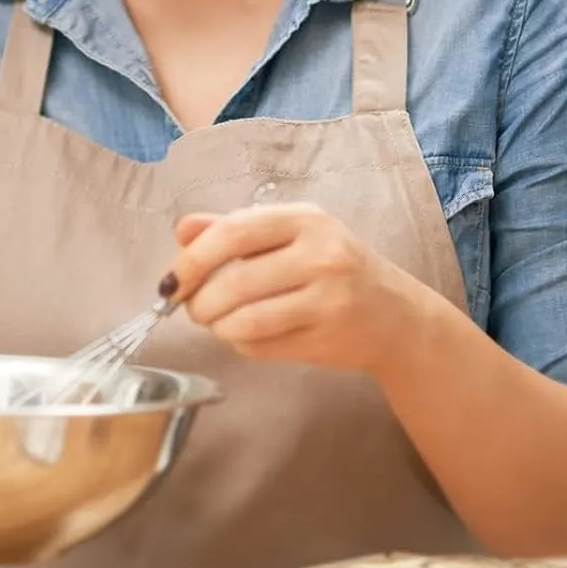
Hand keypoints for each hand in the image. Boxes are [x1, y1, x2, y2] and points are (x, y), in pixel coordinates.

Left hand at [165, 203, 432, 374]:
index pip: (234, 232)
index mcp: (305, 220)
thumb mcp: (290, 235)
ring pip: (245, 321)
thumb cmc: (332, 268)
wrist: (395, 315)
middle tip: (193, 308)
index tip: (171, 280)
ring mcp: (328, 300)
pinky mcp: (328, 339)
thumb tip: (182, 228)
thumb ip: (234, 228)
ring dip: (218, 328)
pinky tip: (251, 336)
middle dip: (200, 302)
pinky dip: (243, 345)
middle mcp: (321, 255)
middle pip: (234, 283)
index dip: (193, 259)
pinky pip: (262, 348)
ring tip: (220, 323)